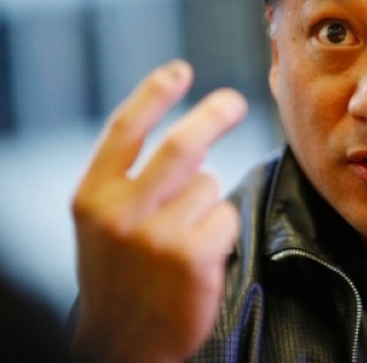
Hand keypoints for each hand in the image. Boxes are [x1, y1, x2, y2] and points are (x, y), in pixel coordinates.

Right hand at [71, 60, 247, 362]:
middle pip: (183, 145)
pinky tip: (200, 256)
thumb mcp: (104, 223)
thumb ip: (132, 180)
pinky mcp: (192, 258)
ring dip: (207, 203)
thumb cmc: (119, 274)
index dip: (155, 93)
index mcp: (93, 196)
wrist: (119, 345)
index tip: (180, 69)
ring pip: (209, 186)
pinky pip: (226, 217)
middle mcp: (121, 212)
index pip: (125, 129)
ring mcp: (157, 236)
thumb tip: (193, 139)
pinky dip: (221, 229)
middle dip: (215, 115)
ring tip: (185, 235)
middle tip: (234, 102)